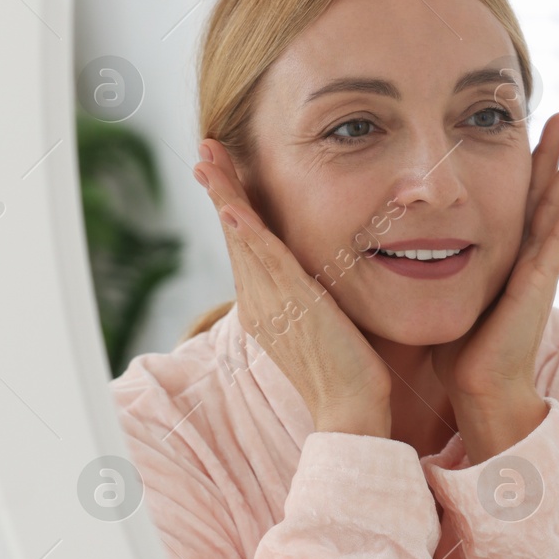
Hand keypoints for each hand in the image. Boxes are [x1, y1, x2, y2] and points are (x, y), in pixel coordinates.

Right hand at [193, 140, 392, 437]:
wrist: (352, 409)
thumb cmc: (351, 372)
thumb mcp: (328, 321)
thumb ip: (319, 295)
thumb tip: (326, 276)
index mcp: (265, 304)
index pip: (247, 244)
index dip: (234, 205)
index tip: (224, 172)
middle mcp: (258, 301)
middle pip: (236, 233)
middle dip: (221, 188)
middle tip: (206, 149)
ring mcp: (270, 304)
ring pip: (242, 239)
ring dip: (225, 195)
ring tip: (209, 158)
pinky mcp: (290, 307)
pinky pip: (265, 262)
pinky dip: (248, 232)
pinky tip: (233, 207)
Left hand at [428, 113, 558, 462]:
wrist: (480, 390)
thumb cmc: (459, 350)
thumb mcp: (444, 292)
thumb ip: (433, 265)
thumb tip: (396, 241)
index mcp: (504, 257)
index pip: (514, 200)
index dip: (523, 166)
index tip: (526, 129)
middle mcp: (526, 259)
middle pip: (541, 194)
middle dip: (552, 155)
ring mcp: (538, 271)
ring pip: (557, 209)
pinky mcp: (540, 286)